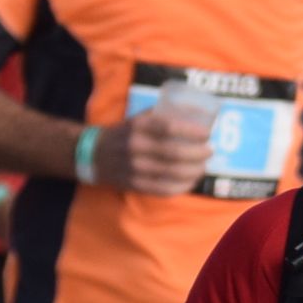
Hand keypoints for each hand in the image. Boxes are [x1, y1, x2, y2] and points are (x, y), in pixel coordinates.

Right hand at [95, 101, 212, 193]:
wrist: (93, 155)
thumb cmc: (124, 133)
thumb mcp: (138, 118)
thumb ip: (161, 115)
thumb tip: (195, 113)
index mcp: (137, 126)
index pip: (170, 127)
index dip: (193, 132)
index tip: (207, 134)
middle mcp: (136, 147)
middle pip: (175, 153)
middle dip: (199, 154)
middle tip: (210, 151)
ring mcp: (135, 168)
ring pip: (173, 173)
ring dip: (195, 171)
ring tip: (204, 166)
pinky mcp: (136, 185)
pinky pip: (165, 189)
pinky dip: (183, 186)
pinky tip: (192, 181)